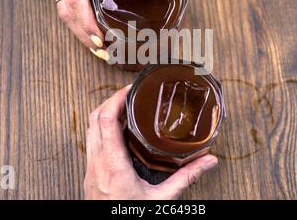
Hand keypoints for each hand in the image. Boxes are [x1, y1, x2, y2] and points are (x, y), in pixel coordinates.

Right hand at [47, 0, 155, 59]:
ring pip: (61, 12)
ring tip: (95, 45)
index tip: (98, 37)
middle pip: (66, 13)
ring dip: (77, 32)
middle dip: (82, 35)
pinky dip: (73, 21)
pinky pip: (61, 5)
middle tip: (101, 50)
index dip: (86, 23)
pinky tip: (85, 29)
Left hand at [84, 85, 218, 199]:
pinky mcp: (90, 172)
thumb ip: (185, 178)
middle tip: (128, 93)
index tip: (129, 89)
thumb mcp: (162, 199)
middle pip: (94, 118)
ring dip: (103, 112)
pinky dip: (101, 127)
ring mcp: (91, 167)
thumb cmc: (131, 217)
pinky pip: (91, 140)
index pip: (105, 121)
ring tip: (122, 106)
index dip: (115, 99)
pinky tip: (116, 129)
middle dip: (110, 100)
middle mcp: (97, 163)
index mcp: (114, 166)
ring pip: (89, 128)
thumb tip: (207, 161)